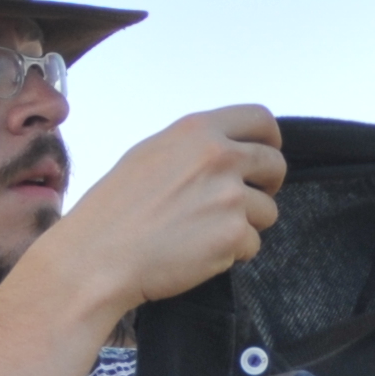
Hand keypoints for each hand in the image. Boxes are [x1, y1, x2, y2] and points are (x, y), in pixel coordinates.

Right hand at [51, 107, 284, 318]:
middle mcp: (220, 157)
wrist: (99, 255)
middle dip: (266, 185)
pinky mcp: (234, 235)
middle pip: (275, 165)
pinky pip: (252, 245)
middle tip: (242, 203)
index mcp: (198, 131)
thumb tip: (226, 153)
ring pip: (267, 211)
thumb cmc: (114, 209)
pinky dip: (232, 254)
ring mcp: (230, 197)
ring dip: (245, 225)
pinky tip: (198, 253)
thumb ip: (194, 149)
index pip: (261, 119)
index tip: (263, 159)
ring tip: (203, 233)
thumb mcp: (150, 154)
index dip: (269, 141)